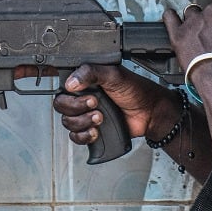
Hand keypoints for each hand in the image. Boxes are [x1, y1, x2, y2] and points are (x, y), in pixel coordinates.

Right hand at [53, 62, 176, 147]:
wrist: (150, 113)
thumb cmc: (136, 91)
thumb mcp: (114, 75)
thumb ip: (91, 73)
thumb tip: (71, 82)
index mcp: (86, 82)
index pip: (63, 88)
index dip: (70, 94)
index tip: (87, 94)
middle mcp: (83, 98)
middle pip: (62, 106)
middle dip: (77, 108)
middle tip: (95, 104)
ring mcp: (86, 115)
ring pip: (68, 123)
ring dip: (83, 122)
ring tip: (100, 118)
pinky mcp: (91, 130)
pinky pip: (75, 137)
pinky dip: (83, 136)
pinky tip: (95, 132)